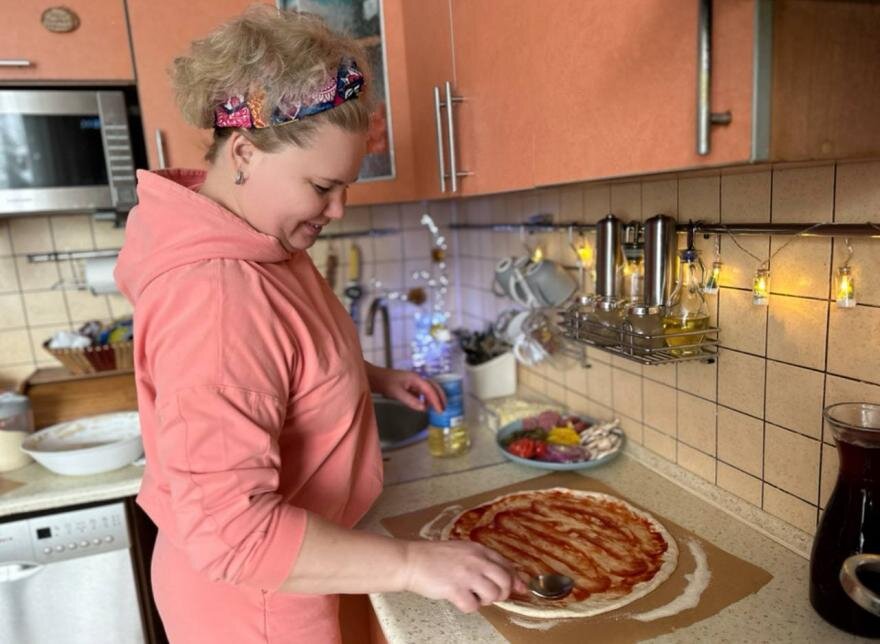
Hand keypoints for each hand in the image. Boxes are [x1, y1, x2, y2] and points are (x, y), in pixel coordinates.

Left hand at [366, 364, 445, 412]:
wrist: (374, 377)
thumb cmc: (384, 382)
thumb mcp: (397, 393)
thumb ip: (411, 400)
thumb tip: (424, 408)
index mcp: (415, 378)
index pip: (430, 390)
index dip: (436, 400)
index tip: (440, 410)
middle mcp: (416, 379)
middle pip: (433, 386)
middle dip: (440, 397)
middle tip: (444, 408)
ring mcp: (413, 382)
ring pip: (428, 389)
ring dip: (434, 397)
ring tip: (437, 408)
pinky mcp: (409, 385)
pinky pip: (421, 391)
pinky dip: (426, 398)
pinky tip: (425, 405)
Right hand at [402, 540, 527, 612]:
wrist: (412, 560)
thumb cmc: (435, 557)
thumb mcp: (462, 551)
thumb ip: (482, 561)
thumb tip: (504, 576)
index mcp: (479, 550)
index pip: (506, 565)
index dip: (516, 579)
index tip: (521, 589)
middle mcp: (476, 560)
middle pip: (505, 581)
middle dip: (502, 593)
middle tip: (489, 595)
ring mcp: (466, 575)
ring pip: (493, 595)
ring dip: (485, 600)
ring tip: (471, 595)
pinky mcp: (455, 589)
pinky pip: (473, 606)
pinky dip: (468, 606)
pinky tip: (458, 599)